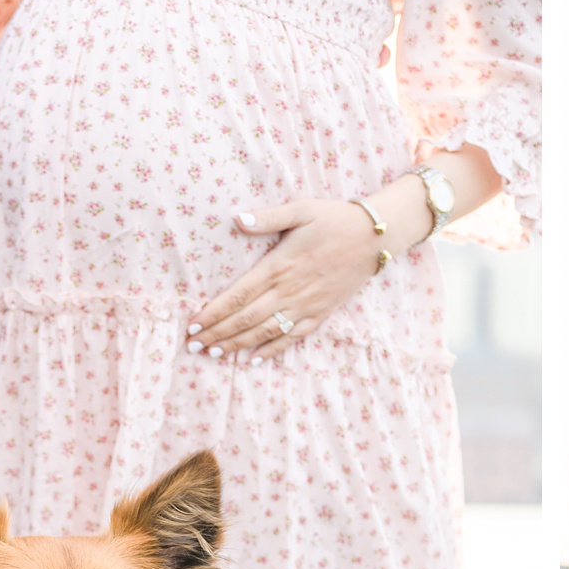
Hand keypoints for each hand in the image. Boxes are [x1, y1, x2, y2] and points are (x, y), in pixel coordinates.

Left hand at [190, 185, 424, 359]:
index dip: (214, 312)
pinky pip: (291, 338)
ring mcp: (305, 306)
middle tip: (193, 345)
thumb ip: (268, 217)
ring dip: (237, 345)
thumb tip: (238, 219)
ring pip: (264, 332)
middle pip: (245, 319)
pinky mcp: (320, 314)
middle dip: (217, 333)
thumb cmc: (335, 219)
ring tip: (214, 353)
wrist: (374, 239)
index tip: (193, 323)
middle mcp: (289, 291)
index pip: (238, 295)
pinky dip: (271, 350)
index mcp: (279, 266)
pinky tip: (253, 359)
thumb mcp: (301, 209)